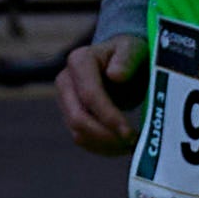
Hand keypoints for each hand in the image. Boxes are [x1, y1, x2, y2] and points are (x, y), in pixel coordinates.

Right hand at [56, 38, 139, 153]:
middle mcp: (65, 80)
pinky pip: (82, 140)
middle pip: (78, 119)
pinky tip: (122, 146)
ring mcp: (65, 100)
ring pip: (78, 134)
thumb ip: (127, 58)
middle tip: (132, 143)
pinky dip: (102, 148)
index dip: (109, 117)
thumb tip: (115, 75)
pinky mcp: (70, 116)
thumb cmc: (130, 54)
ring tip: (131, 145)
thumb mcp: (133, 49)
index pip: (90, 96)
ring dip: (105, 145)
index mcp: (79, 61)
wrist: (122, 63)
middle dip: (106, 136)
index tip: (130, 133)